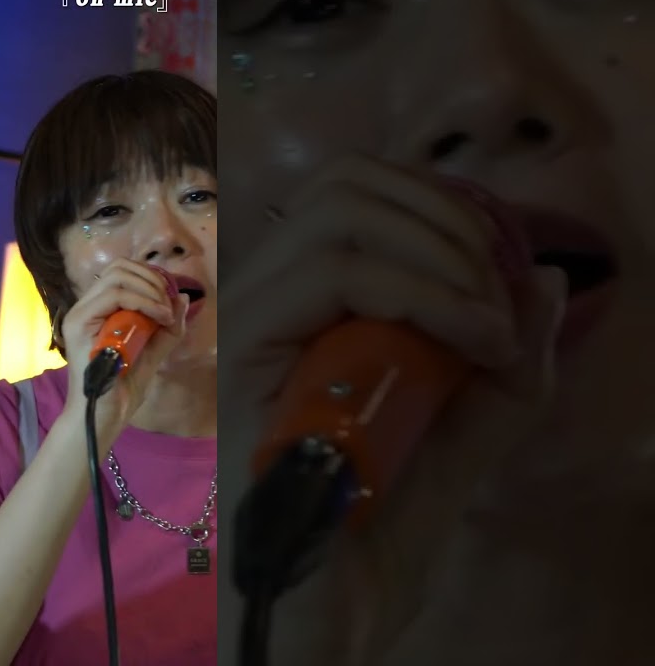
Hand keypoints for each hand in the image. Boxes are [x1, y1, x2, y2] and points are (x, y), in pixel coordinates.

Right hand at [60, 258, 190, 440]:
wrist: (103, 415)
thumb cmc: (121, 388)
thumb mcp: (153, 352)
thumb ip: (167, 328)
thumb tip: (181, 298)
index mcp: (99, 311)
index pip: (122, 273)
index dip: (150, 276)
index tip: (171, 298)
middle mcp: (86, 308)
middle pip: (118, 267)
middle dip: (152, 279)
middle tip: (169, 305)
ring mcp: (79, 314)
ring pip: (116, 276)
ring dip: (149, 289)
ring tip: (165, 313)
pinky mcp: (79, 324)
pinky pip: (114, 296)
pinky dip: (144, 301)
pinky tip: (159, 318)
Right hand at [217, 156, 567, 661]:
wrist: (326, 611)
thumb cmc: (380, 528)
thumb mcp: (470, 432)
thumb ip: (509, 359)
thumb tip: (545, 274)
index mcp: (314, 308)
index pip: (359, 192)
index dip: (446, 205)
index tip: (508, 277)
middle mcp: (274, 302)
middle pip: (346, 184)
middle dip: (450, 221)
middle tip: (499, 301)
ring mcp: (255, 326)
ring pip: (338, 218)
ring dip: (443, 255)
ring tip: (489, 328)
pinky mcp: (248, 360)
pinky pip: (331, 278)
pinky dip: (424, 292)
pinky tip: (474, 341)